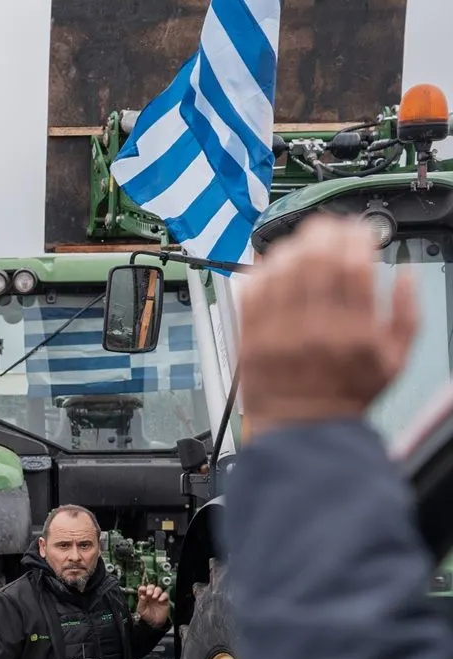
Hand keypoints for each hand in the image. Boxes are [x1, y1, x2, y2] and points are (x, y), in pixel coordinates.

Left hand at [136, 583, 170, 627]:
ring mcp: (158, 597)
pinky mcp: (164, 600)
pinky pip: (165, 595)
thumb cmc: (147, 616)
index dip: (143, 588)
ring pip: (158, 589)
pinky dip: (163, 596)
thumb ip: (141, 603)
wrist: (154, 623)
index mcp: (144, 596)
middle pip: (151, 587)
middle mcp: (151, 595)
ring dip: (156, 591)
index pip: (143, 589)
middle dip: (150, 588)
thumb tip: (142, 596)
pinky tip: (160, 600)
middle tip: (149, 593)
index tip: (143, 590)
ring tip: (154, 597)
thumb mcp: (141, 610)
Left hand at [239, 214, 417, 434]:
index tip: (359, 231)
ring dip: (294, 245)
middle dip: (324, 233)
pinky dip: (263, 269)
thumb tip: (406, 274)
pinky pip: (252, 290)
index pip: (354, 267)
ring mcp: (279, 331)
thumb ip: (407, 314)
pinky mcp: (251, 336)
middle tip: (329, 228)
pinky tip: (274, 263)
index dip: (356, 238)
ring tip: (303, 243)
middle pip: (315, 260)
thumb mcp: (395, 360)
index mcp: (354, 331)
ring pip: (281, 269)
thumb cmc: (348, 394)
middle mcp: (315, 327)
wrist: (303, 430)